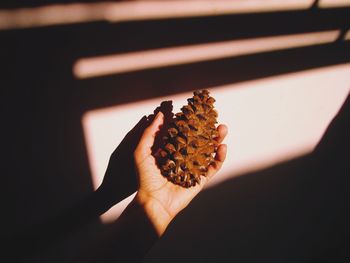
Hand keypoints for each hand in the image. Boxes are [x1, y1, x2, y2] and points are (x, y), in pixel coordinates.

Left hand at [133, 112, 227, 234]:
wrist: (153, 202)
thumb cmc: (145, 178)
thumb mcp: (142, 152)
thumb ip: (150, 133)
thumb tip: (160, 114)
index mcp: (171, 150)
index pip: (184, 133)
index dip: (192, 123)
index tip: (198, 111)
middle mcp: (184, 158)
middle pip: (199, 140)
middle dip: (208, 129)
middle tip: (214, 118)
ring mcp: (193, 168)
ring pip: (209, 152)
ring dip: (217, 140)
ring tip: (222, 129)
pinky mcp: (201, 179)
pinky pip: (213, 167)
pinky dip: (219, 158)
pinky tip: (222, 147)